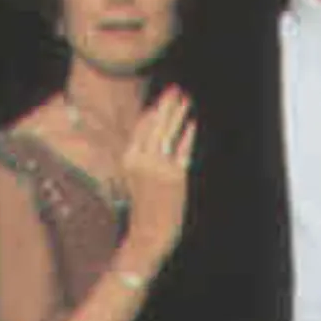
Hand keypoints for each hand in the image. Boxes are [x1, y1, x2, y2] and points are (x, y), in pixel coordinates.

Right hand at [120, 87, 195, 260]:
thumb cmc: (143, 203)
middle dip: (167, 105)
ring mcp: (159, 167)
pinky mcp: (176, 176)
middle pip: (156, 125)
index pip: (142, 126)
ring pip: (170, 133)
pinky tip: (192, 125)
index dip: (153, 110)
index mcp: (128, 158)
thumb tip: (152, 128)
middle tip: (175, 89)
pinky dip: (188, 137)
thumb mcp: (133, 175)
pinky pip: (183, 151)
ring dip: (179, 114)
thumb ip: (141, 153)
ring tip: (186, 100)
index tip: (162, 99)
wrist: (150, 231)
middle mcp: (141, 160)